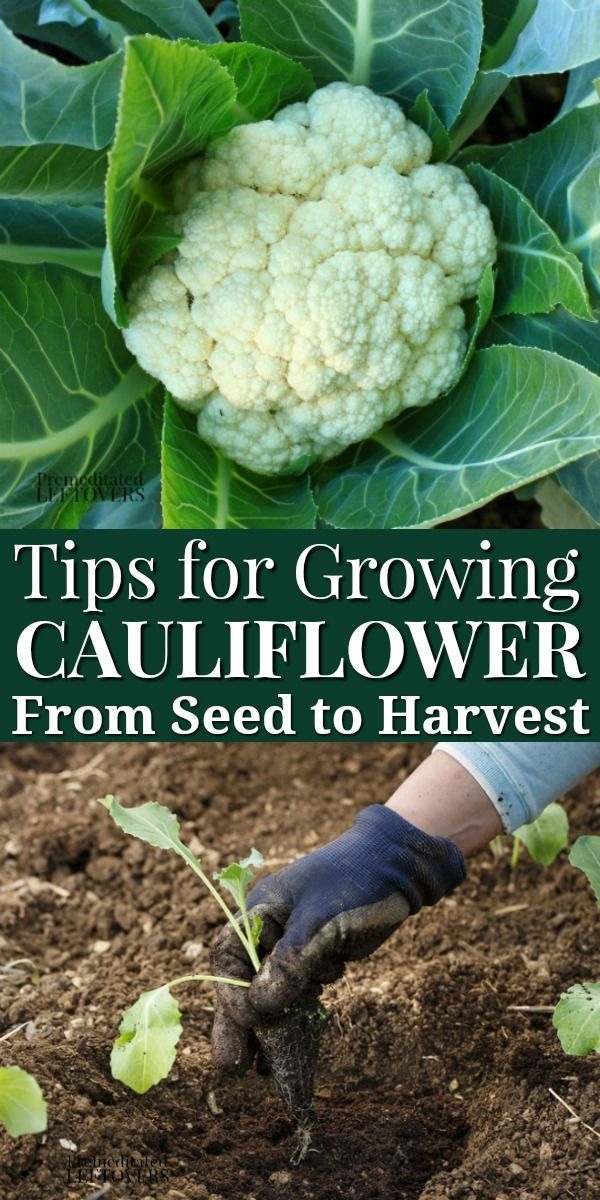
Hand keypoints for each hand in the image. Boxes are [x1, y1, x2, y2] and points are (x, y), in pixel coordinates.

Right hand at [210, 805, 465, 1072]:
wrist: (398, 866)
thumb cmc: (353, 883)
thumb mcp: (319, 923)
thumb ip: (287, 966)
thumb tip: (255, 1011)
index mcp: (258, 912)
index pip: (229, 961)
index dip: (230, 998)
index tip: (243, 1025)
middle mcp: (269, 931)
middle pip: (244, 983)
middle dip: (240, 1025)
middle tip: (232, 1069)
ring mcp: (292, 945)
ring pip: (272, 993)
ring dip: (270, 1029)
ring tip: (264, 1071)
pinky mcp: (316, 957)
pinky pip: (298, 994)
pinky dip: (297, 1018)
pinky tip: (296, 1050)